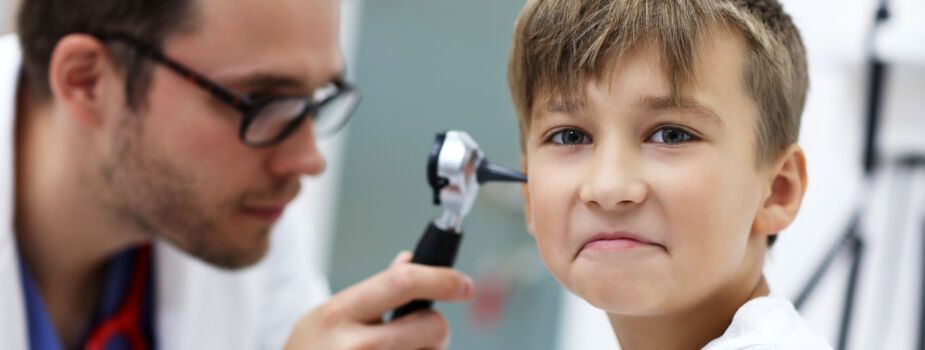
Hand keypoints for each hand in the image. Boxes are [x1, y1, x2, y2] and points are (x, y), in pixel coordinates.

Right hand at [285, 252, 474, 349]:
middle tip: (419, 337)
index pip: (403, 282)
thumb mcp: (329, 318)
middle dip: (437, 330)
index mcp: (339, 313)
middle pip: (432, 326)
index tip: (464, 285)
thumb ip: (372, 293)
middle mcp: (353, 345)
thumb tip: (408, 260)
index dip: (442, 279)